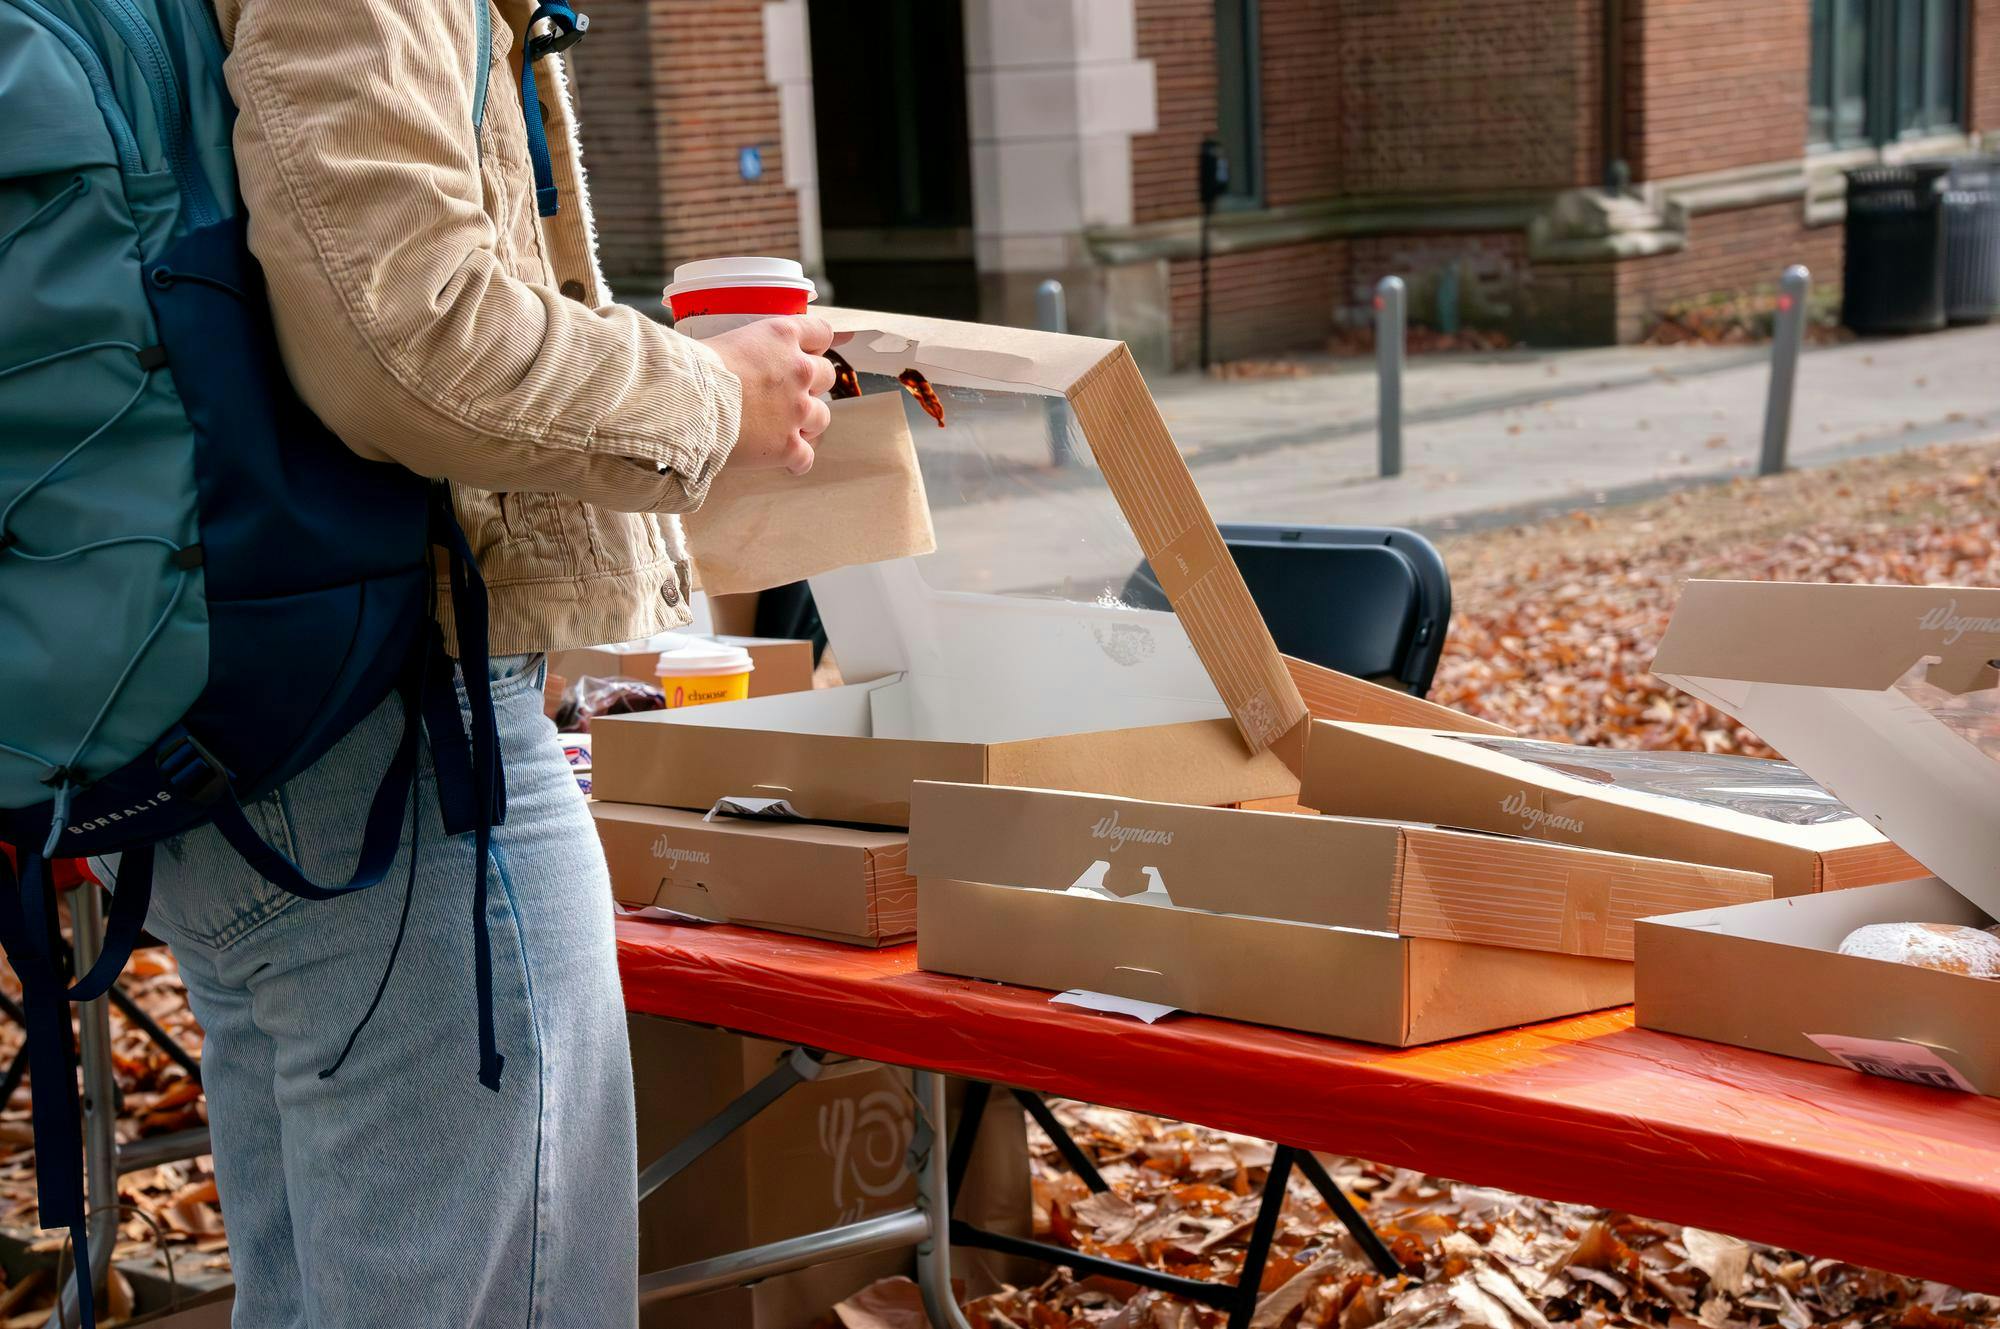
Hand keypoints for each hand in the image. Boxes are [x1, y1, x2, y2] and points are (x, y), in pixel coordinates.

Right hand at [706, 315, 836, 474]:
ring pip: (822, 417)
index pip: (821, 332)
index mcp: (781, 336)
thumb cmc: (691, 370)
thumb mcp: (724, 342)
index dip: (815, 345)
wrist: (686, 403)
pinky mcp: (788, 446)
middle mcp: (799, 371)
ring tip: (783, 429)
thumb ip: (748, 349)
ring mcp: (798, 410)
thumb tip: (742, 360)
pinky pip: (806, 457)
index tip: (808, 353)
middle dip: (811, 385)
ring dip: (806, 423)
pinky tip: (783, 460)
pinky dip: (795, 460)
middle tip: (787, 394)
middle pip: (826, 375)